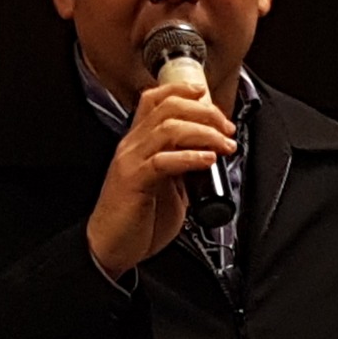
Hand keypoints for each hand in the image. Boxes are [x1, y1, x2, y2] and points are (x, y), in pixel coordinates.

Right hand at [86, 82, 235, 277]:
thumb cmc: (139, 218)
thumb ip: (183, 162)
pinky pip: (162, 160)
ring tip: (223, 145)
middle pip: (168, 108)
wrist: (111, 248)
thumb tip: (211, 150)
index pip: (154, 100)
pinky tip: (207, 160)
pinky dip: (189, 156)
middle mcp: (132, 146)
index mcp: (139, 143)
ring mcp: (131, 161)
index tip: (207, 95)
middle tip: (226, 128)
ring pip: (168, 128)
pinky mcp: (133, 181)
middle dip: (204, 112)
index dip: (181, 90)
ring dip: (204, 133)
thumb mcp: (169, 182)